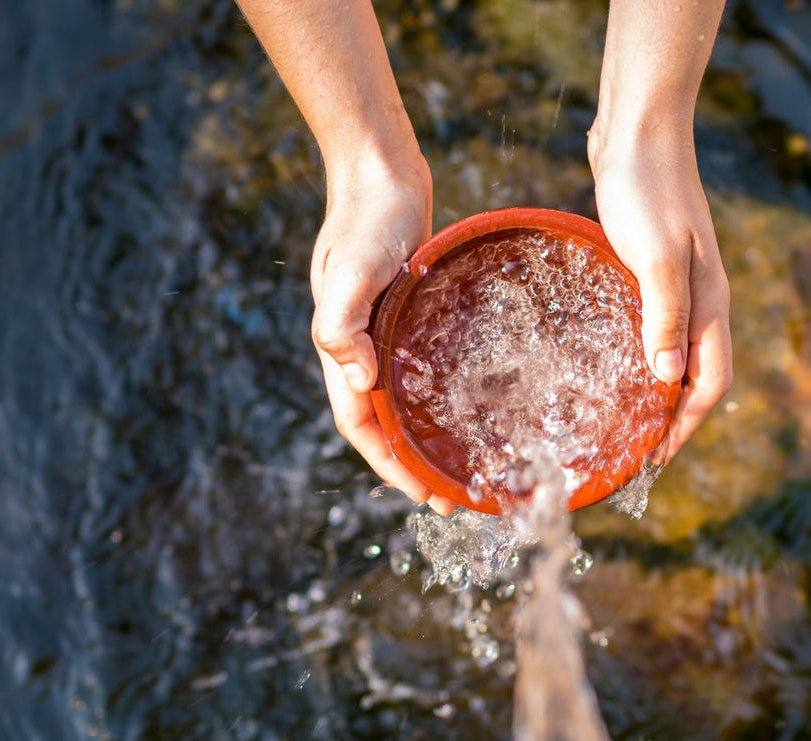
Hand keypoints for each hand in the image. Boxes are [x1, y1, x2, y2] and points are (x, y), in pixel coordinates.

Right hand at [310, 153, 452, 510]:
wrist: (379, 172)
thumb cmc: (366, 219)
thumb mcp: (351, 271)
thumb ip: (342, 325)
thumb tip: (358, 381)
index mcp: (342, 347)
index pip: (361, 425)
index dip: (389, 464)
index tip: (423, 495)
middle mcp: (361, 347)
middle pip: (383, 423)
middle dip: (413, 465)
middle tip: (454, 498)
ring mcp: (383, 331)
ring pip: (402, 399)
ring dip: (425, 436)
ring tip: (462, 464)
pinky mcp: (406, 313)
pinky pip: (420, 368)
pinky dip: (437, 395)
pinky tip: (468, 403)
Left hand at [591, 128, 732, 464]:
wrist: (639, 131)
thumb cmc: (646, 190)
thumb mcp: (655, 256)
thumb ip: (664, 316)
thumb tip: (667, 380)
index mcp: (709, 303)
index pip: (710, 383)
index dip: (685, 426)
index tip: (655, 459)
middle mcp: (701, 300)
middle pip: (696, 376)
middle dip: (673, 420)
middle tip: (634, 452)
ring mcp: (679, 283)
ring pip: (675, 353)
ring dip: (655, 391)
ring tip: (622, 421)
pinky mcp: (652, 267)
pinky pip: (653, 326)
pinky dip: (639, 355)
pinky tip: (609, 361)